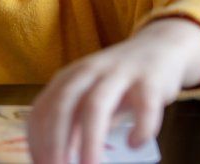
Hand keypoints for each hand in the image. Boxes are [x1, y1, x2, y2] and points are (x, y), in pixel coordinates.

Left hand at [27, 17, 199, 163]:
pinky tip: (135, 143)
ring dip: (90, 139)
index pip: (43, 108)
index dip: (38, 139)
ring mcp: (119, 73)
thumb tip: (59, 157)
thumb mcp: (91, 98)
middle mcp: (89, 71)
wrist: (161, 46)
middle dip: (56, 140)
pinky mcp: (150, 79)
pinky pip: (144, 105)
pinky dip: (139, 127)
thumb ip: (76, 124)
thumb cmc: (119, 82)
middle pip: (64, 104)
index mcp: (69, 77)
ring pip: (97, 104)